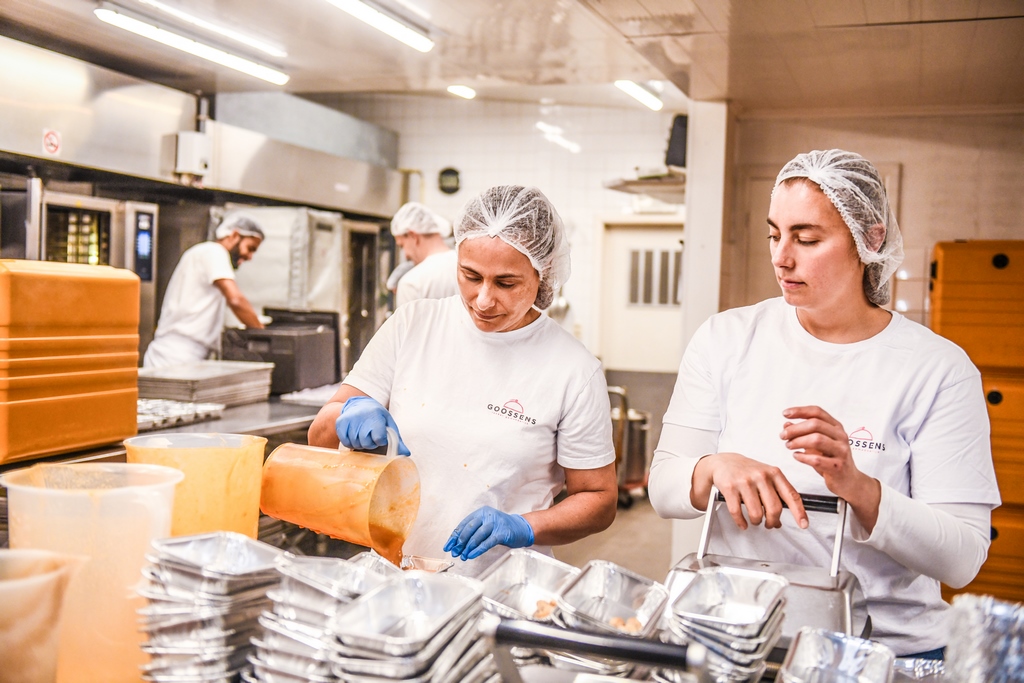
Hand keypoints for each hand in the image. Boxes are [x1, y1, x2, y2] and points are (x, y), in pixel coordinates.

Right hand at [334, 396, 409, 454]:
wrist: (359, 404)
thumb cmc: (377, 418)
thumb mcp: (389, 425)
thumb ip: (397, 441)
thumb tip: (406, 454)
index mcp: (376, 417)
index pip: (378, 439)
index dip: (380, 441)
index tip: (380, 437)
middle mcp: (361, 417)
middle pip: (366, 443)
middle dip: (369, 443)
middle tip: (370, 436)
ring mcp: (350, 420)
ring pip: (355, 444)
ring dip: (360, 443)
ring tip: (363, 435)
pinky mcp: (340, 423)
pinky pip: (345, 442)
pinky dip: (350, 442)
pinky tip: (354, 435)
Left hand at [443, 506, 533, 560]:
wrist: (521, 528)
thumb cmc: (501, 529)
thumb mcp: (486, 527)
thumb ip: (473, 533)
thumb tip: (457, 546)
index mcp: (480, 512)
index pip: (463, 524)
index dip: (454, 537)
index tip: (448, 547)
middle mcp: (487, 515)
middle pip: (469, 529)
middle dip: (460, 543)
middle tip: (455, 553)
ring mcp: (495, 523)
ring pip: (477, 536)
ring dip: (468, 548)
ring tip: (463, 556)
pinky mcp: (502, 532)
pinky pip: (487, 542)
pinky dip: (478, 550)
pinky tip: (472, 555)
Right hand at [693, 452, 807, 529]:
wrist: (724, 462)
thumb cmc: (747, 471)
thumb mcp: (767, 476)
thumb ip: (777, 495)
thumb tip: (780, 521)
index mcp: (774, 473)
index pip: (791, 495)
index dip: (799, 512)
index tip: (804, 524)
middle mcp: (761, 476)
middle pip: (774, 508)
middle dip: (772, 521)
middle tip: (770, 524)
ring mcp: (745, 481)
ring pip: (756, 513)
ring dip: (756, 522)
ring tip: (755, 520)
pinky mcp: (730, 488)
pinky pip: (737, 512)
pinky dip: (741, 522)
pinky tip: (743, 523)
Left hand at [781, 405, 879, 526]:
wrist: (849, 481)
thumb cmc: (831, 460)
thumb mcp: (817, 444)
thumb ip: (803, 433)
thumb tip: (786, 424)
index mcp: (836, 427)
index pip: (817, 412)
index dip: (800, 411)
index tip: (785, 414)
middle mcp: (841, 436)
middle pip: (815, 424)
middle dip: (795, 429)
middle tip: (783, 435)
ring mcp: (841, 451)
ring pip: (817, 440)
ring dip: (798, 441)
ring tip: (789, 445)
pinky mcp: (838, 467)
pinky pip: (817, 459)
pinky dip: (803, 457)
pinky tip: (796, 456)